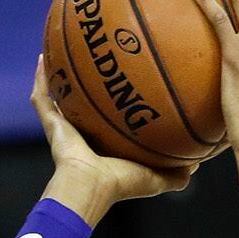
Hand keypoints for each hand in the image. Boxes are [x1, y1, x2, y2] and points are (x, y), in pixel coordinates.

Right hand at [30, 57, 195, 221]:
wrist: (90, 187)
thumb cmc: (122, 184)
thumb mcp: (157, 177)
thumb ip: (178, 173)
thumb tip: (198, 164)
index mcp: (106, 145)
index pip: (110, 121)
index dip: (117, 103)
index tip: (127, 82)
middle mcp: (84, 135)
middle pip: (84, 103)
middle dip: (88, 83)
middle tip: (97, 57)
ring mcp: (65, 129)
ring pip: (60, 97)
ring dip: (60, 76)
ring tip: (63, 50)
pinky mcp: (51, 125)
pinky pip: (42, 98)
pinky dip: (40, 79)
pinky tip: (42, 57)